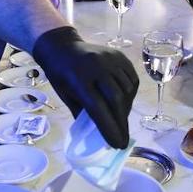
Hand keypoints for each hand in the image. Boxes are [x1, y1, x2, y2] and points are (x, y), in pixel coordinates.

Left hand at [32, 26, 138, 147]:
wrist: (63, 47)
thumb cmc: (61, 75)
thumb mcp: (66, 96)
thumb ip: (82, 114)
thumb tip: (99, 136)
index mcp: (78, 79)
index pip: (97, 108)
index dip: (109, 128)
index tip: (117, 144)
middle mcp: (97, 67)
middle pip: (116, 99)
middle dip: (121, 122)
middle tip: (123, 138)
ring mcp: (110, 59)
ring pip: (127, 90)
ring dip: (126, 109)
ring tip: (120, 119)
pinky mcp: (120, 56)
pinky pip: (132, 79)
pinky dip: (131, 94)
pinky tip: (124, 101)